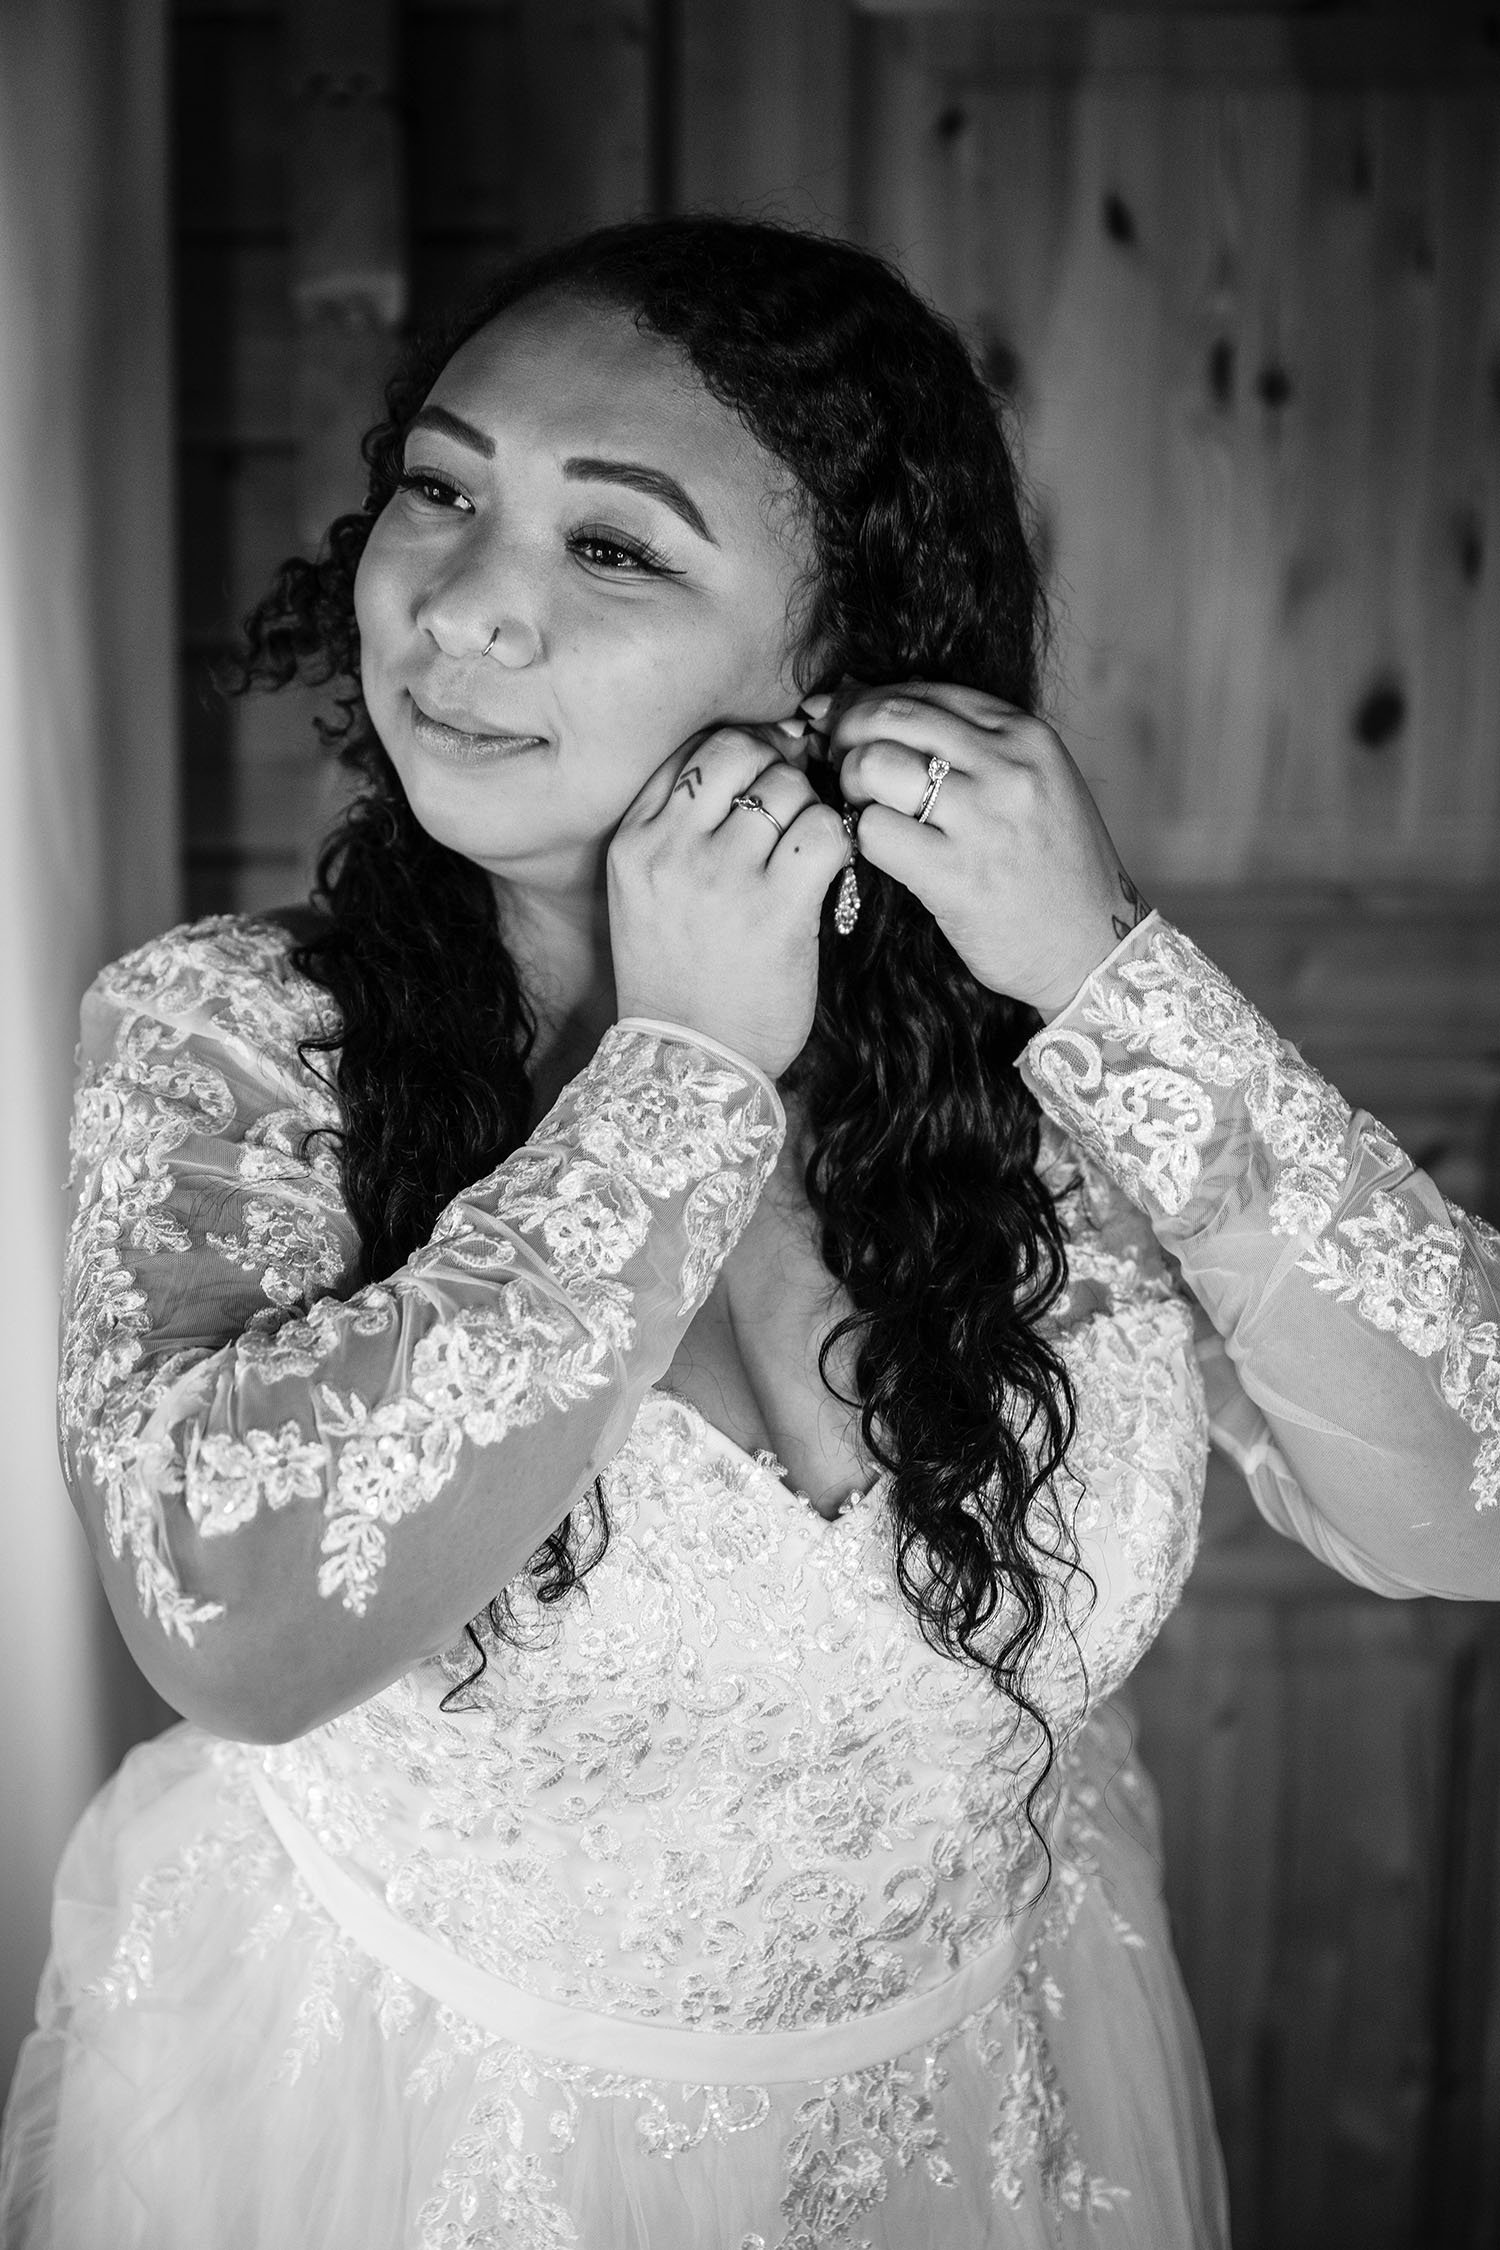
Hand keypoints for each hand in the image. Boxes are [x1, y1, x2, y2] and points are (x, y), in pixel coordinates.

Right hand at [608, 723, 849, 1078]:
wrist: (686, 1063)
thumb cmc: (677, 979)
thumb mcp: (647, 895)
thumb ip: (680, 831)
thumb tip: (762, 761)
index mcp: (633, 841)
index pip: (694, 751)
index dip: (743, 753)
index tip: (765, 779)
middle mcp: (670, 849)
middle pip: (741, 752)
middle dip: (778, 770)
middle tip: (795, 811)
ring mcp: (721, 878)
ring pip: (787, 787)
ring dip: (810, 809)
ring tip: (808, 851)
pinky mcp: (774, 910)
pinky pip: (824, 833)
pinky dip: (839, 840)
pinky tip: (831, 870)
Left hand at [818, 681, 1148, 1019]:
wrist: (1092, 947)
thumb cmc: (1052, 867)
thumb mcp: (1034, 784)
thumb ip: (972, 745)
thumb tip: (873, 706)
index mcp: (1025, 735)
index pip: (923, 692)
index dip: (870, 705)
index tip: (847, 727)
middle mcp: (1008, 767)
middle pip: (891, 717)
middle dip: (847, 735)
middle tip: (838, 763)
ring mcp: (983, 820)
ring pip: (874, 765)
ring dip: (850, 786)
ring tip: (863, 809)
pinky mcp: (956, 874)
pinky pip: (875, 831)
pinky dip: (861, 837)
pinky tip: (876, 850)